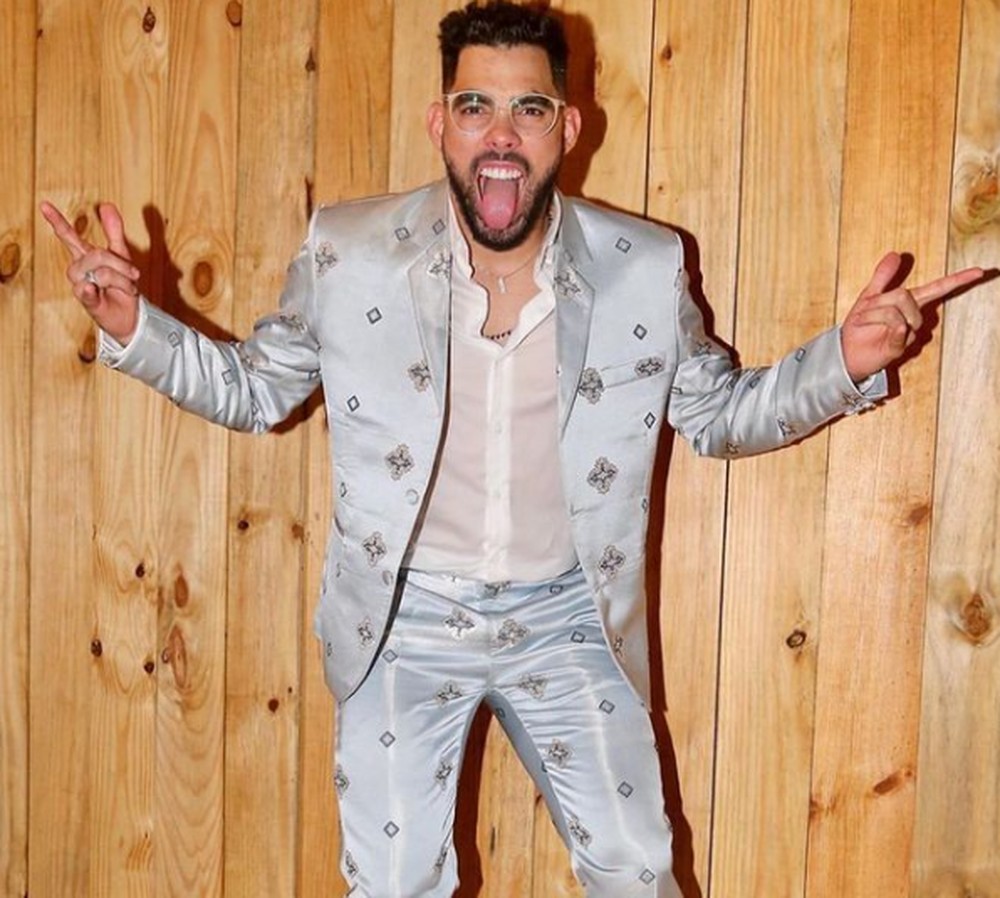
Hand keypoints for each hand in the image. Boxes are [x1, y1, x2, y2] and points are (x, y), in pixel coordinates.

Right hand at [40, 201, 140, 343]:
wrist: (130, 315)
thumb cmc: (121, 285)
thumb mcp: (120, 255)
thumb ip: (113, 231)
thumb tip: (106, 205)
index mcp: (85, 256)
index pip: (69, 236)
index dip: (58, 221)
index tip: (45, 205)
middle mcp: (79, 269)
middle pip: (96, 254)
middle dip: (121, 264)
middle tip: (135, 275)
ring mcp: (81, 285)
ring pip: (101, 272)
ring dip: (122, 280)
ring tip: (128, 288)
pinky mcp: (87, 301)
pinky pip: (85, 291)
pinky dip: (88, 289)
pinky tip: (88, 287)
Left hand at [841, 252, 986, 381]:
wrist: (846, 350)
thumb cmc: (861, 325)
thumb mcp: (869, 295)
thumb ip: (883, 276)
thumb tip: (895, 254)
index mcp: (908, 302)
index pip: (937, 288)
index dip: (958, 280)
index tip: (979, 271)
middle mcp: (912, 317)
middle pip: (906, 296)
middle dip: (879, 301)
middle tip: (863, 311)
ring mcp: (908, 334)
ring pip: (897, 313)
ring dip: (873, 315)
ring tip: (864, 322)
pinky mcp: (899, 348)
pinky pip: (900, 332)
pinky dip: (893, 329)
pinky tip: (888, 330)